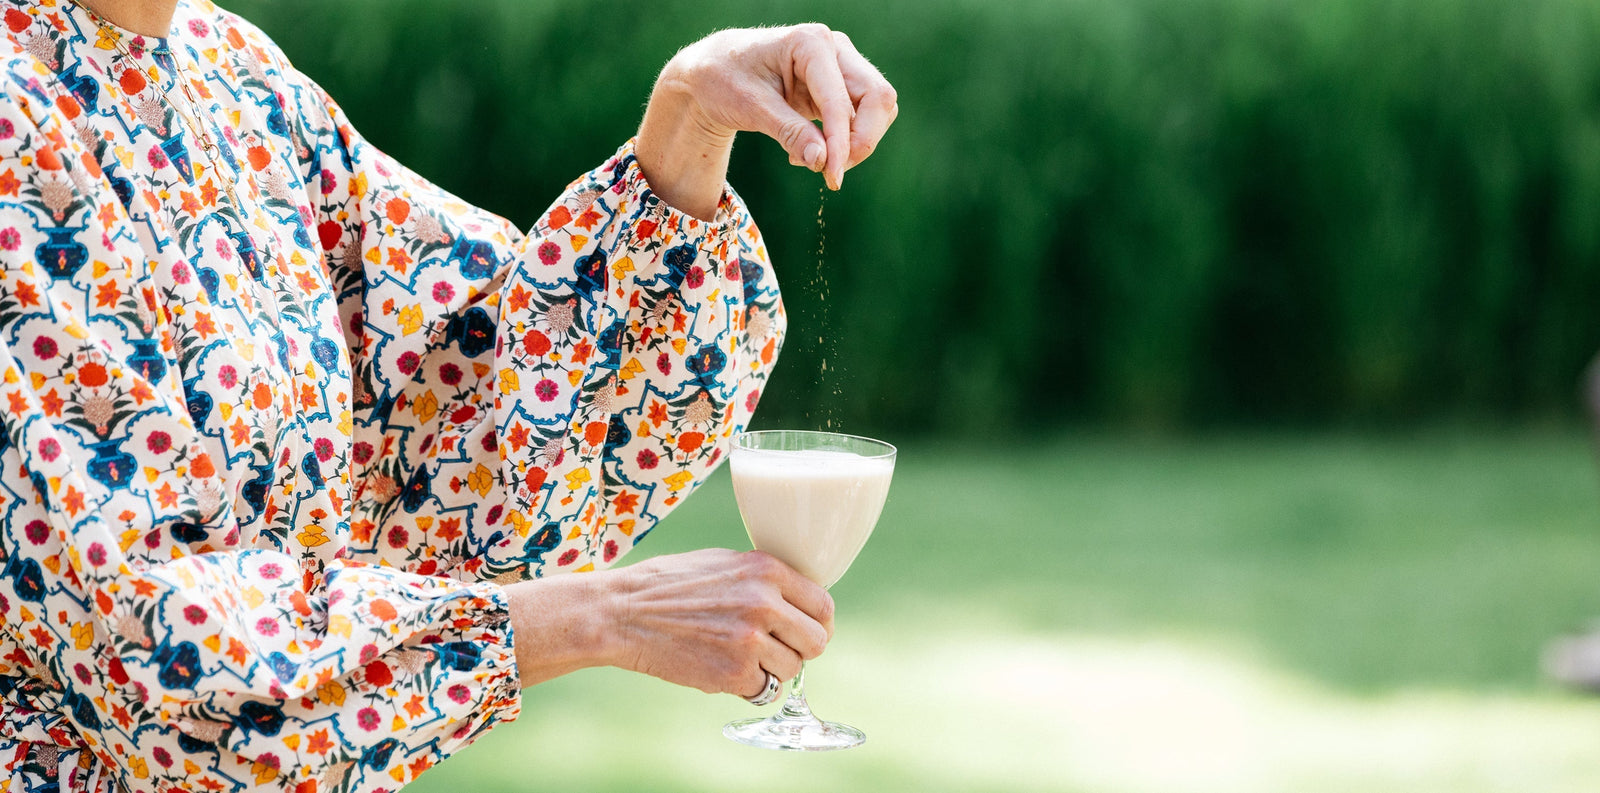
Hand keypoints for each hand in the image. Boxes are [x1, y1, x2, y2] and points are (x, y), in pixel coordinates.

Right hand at [601, 549, 833, 697]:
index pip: (823, 605)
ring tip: (739, 656)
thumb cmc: (668, 585)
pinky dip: (749, 687)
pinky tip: (723, 668)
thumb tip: (800, 603)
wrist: (621, 612)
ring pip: (792, 670)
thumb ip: (765, 580)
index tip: (806, 630)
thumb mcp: (724, 562)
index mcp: (767, 570)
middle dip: (800, 649)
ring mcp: (749, 641)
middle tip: (777, 649)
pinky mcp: (732, 674)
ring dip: (772, 669)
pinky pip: (765, 690)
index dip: (818, 623)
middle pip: (816, 642)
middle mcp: (764, 603)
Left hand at [636, 24, 898, 217]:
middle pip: (877, 99)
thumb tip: (822, 161)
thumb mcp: (751, 108)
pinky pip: (859, 116)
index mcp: (811, 43)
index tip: (833, 178)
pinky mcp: (837, 86)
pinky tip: (809, 150)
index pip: (842, 101)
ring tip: (810, 159)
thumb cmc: (725, 80)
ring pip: (876, 109)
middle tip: (830, 173)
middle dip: (861, 141)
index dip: (843, 143)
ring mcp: (840, 66)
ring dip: (855, 142)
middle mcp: (834, 49)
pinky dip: (844, 140)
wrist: (713, 72)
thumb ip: (789, 132)